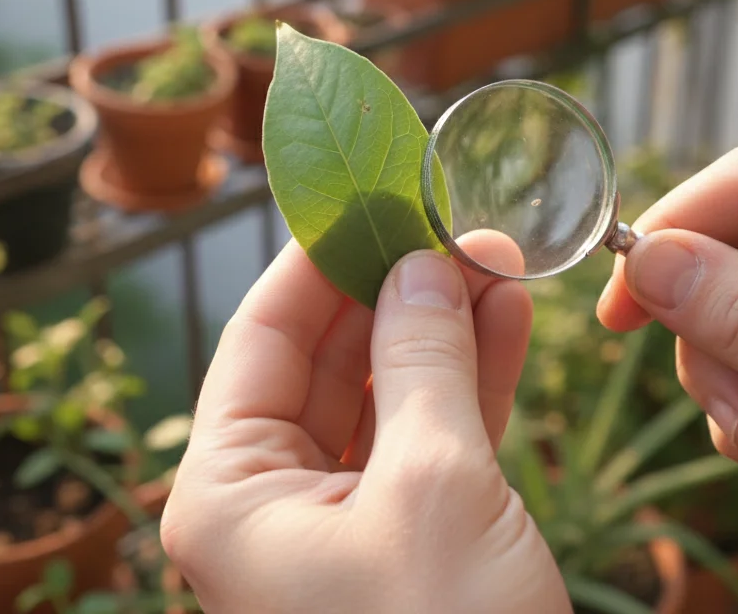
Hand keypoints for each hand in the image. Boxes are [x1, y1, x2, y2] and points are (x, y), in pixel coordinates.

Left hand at [161, 234, 568, 613]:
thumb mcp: (434, 486)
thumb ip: (424, 363)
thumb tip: (421, 266)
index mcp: (230, 496)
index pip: (262, 338)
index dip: (321, 260)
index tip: (375, 194)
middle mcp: (270, 507)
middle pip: (327, 362)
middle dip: (398, 289)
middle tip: (458, 225)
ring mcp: (339, 526)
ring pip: (386, 398)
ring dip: (444, 330)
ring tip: (496, 261)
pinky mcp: (405, 543)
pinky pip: (428, 444)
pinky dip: (470, 386)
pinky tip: (507, 321)